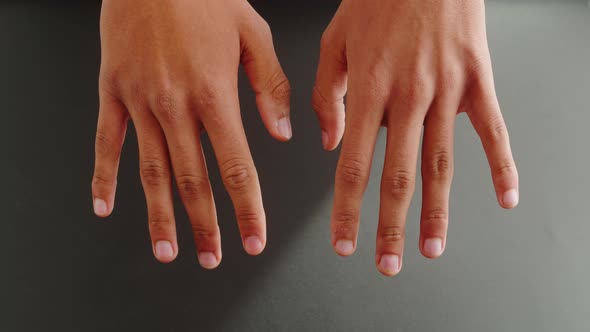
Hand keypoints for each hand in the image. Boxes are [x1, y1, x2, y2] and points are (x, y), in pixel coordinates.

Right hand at [92, 0, 290, 267]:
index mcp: (215, 93)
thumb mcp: (253, 33)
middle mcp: (176, 104)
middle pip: (193, 179)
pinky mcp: (113, 91)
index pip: (236, 166)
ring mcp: (140, 101)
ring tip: (167, 249)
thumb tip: (283, 132)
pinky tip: (104, 205)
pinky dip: (103, 176)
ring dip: (159, 215)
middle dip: (205, 224)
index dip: (246, 208)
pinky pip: (107, 141)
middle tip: (212, 257)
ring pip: (151, 171)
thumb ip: (271, 86)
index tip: (252, 238)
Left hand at [313, 0, 518, 275]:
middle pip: (398, 175)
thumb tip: (329, 143)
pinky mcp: (477, 82)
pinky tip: (506, 198)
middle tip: (388, 263)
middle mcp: (407, 97)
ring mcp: (446, 91)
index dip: (347, 208)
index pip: (352, 164)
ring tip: (431, 248)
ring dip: (436, 211)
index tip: (344, 241)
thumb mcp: (334, 41)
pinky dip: (502, 166)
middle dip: (390, 226)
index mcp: (367, 89)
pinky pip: (493, 131)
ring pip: (441, 164)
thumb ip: (326, 95)